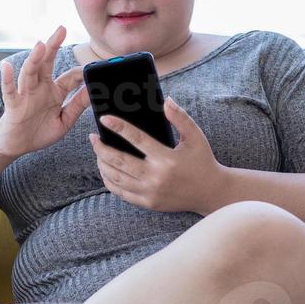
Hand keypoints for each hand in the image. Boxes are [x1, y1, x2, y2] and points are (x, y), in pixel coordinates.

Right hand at [0, 25, 88, 158]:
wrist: (17, 145)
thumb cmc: (39, 132)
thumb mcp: (65, 120)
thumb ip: (77, 106)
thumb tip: (93, 91)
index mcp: (55, 91)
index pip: (71, 77)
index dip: (82, 72)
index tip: (95, 68)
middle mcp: (40, 88)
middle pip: (47, 63)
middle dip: (53, 46)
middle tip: (61, 29)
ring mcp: (26, 94)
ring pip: (30, 72)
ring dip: (34, 59)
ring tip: (40, 45)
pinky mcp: (13, 104)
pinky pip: (9, 90)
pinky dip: (7, 78)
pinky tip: (8, 66)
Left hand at [89, 97, 225, 213]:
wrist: (211, 192)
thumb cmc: (203, 161)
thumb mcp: (196, 137)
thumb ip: (181, 118)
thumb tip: (166, 100)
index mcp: (166, 158)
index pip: (136, 139)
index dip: (118, 127)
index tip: (104, 119)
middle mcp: (156, 177)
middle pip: (119, 161)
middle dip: (101, 148)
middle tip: (93, 138)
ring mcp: (150, 192)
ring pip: (116, 178)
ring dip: (102, 164)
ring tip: (98, 153)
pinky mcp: (148, 203)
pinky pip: (121, 193)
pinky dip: (109, 181)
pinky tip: (106, 171)